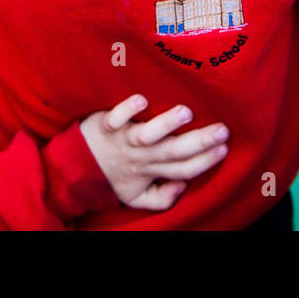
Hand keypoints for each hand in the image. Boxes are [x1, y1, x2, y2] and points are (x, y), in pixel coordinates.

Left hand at [78, 94, 229, 210]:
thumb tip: (184, 186)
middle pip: (172, 151)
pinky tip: (141, 100)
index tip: (226, 148)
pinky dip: (126, 109)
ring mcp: (123, 139)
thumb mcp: (136, 197)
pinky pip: (115, 117)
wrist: (73, 170)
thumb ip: (162, 197)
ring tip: (186, 112)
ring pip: (146, 134)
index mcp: (150, 171)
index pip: (183, 169)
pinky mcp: (105, 125)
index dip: (205, 161)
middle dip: (199, 142)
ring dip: (165, 124)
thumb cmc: (112, 178)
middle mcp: (139, 156)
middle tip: (222, 130)